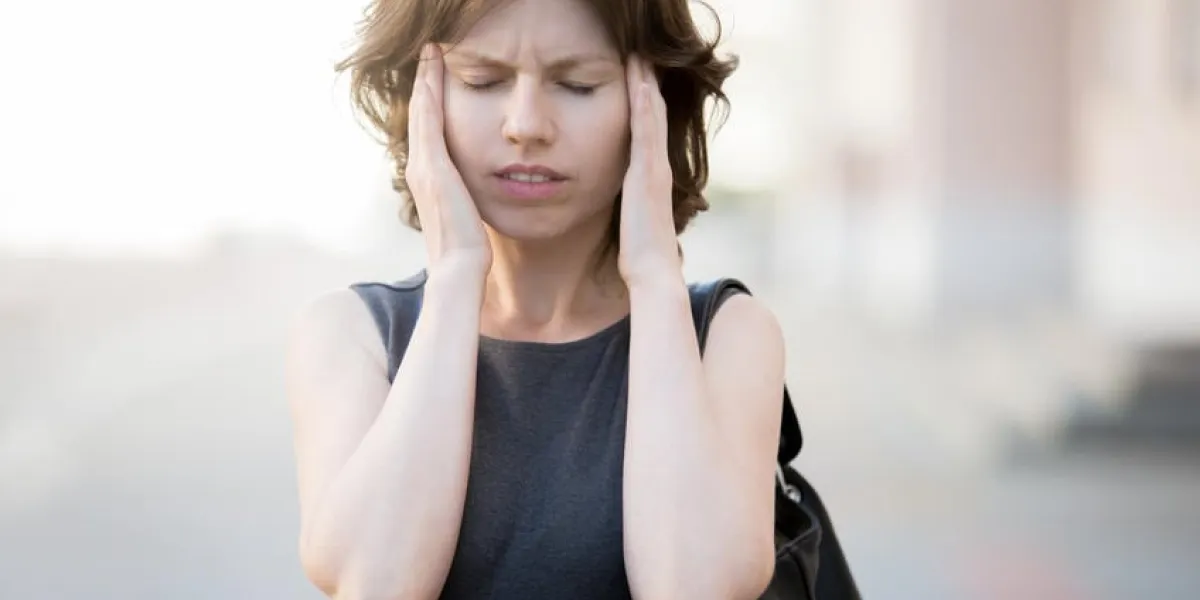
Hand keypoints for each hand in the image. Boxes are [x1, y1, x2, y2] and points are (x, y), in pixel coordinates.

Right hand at [407, 43, 491, 276]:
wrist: (458, 267)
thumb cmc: (467, 249)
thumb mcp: (467, 214)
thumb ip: (466, 197)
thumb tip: (475, 193)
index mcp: (428, 178)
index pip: (428, 129)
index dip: (430, 101)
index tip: (436, 76)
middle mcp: (419, 168)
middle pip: (420, 114)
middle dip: (425, 82)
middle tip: (430, 52)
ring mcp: (423, 166)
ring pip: (422, 110)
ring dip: (426, 79)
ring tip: (432, 53)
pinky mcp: (433, 166)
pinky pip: (429, 118)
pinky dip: (430, 92)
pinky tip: (436, 70)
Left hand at [617, 56, 682, 288]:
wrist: (652, 273)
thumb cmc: (639, 254)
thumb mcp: (630, 221)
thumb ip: (628, 206)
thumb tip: (622, 206)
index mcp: (649, 176)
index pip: (647, 130)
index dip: (645, 102)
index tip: (638, 77)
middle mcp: (656, 167)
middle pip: (654, 115)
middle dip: (648, 84)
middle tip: (643, 54)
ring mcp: (654, 168)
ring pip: (652, 116)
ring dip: (647, 84)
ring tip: (640, 56)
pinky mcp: (647, 174)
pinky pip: (646, 132)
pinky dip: (645, 105)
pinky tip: (640, 83)